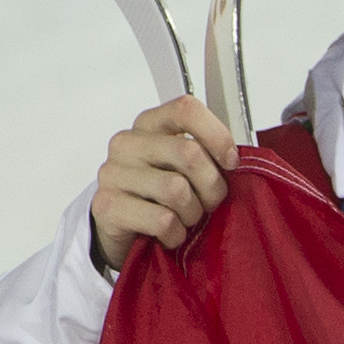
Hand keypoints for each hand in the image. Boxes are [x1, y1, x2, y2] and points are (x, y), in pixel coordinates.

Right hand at [90, 96, 238, 271]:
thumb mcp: (186, 170)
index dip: (217, 136)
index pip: (186, 109)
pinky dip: (176, 234)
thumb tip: (235, 160)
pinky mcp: (108, 206)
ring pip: (177, 190)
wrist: (123, 232)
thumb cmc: (161, 199)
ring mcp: (113, 173)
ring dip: (192, 214)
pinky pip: (162, 220)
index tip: (230, 161)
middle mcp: (128, 144)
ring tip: (185, 219)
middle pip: (190, 153)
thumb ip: (208, 157)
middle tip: (209, 202)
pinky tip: (169, 234)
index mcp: (150, 126)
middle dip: (212, 187)